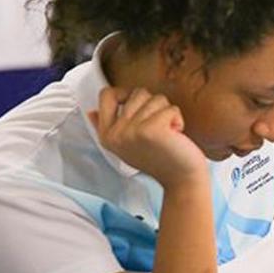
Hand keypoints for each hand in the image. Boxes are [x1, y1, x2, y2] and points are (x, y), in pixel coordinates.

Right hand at [87, 87, 207, 189]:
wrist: (181, 179)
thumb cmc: (160, 160)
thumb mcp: (127, 145)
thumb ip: (109, 127)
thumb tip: (92, 113)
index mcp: (107, 136)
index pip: (106, 95)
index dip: (125, 93)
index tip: (140, 106)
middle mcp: (116, 134)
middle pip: (136, 93)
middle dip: (154, 106)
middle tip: (158, 128)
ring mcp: (132, 132)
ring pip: (156, 98)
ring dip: (167, 113)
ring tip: (167, 132)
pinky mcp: (151, 130)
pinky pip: (170, 108)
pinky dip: (178, 119)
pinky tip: (175, 136)